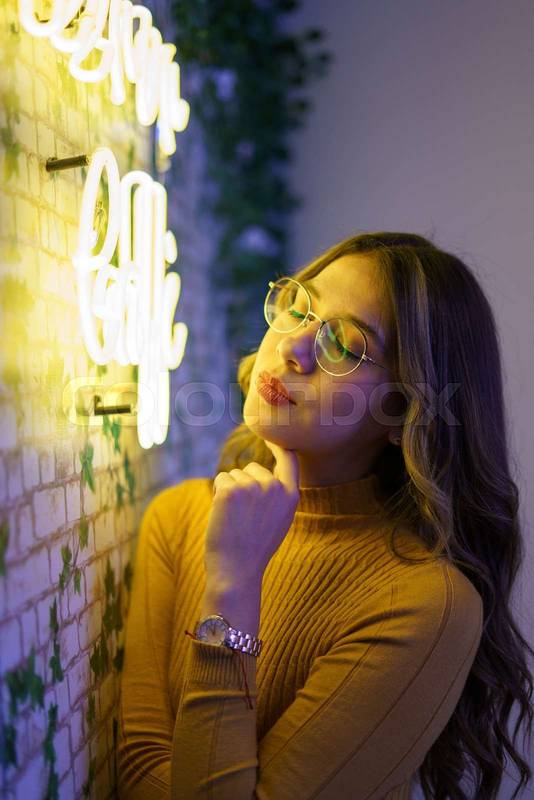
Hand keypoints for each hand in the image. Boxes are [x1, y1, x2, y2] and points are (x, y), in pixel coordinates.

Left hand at [204, 441, 299, 584]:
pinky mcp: (230, 490)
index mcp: (290, 496)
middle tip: (243, 516)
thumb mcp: (279, 521)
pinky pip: (220, 480)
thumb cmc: (254, 548)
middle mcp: (274, 487)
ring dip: (229, 491)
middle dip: (243, 484)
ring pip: (234, 474)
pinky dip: (217, 494)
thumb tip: (263, 474)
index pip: (289, 460)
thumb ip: (277, 495)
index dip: (278, 446)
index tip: (270, 436)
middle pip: (252, 468)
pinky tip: (223, 515)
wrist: (237, 570)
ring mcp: (252, 487)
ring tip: (235, 519)